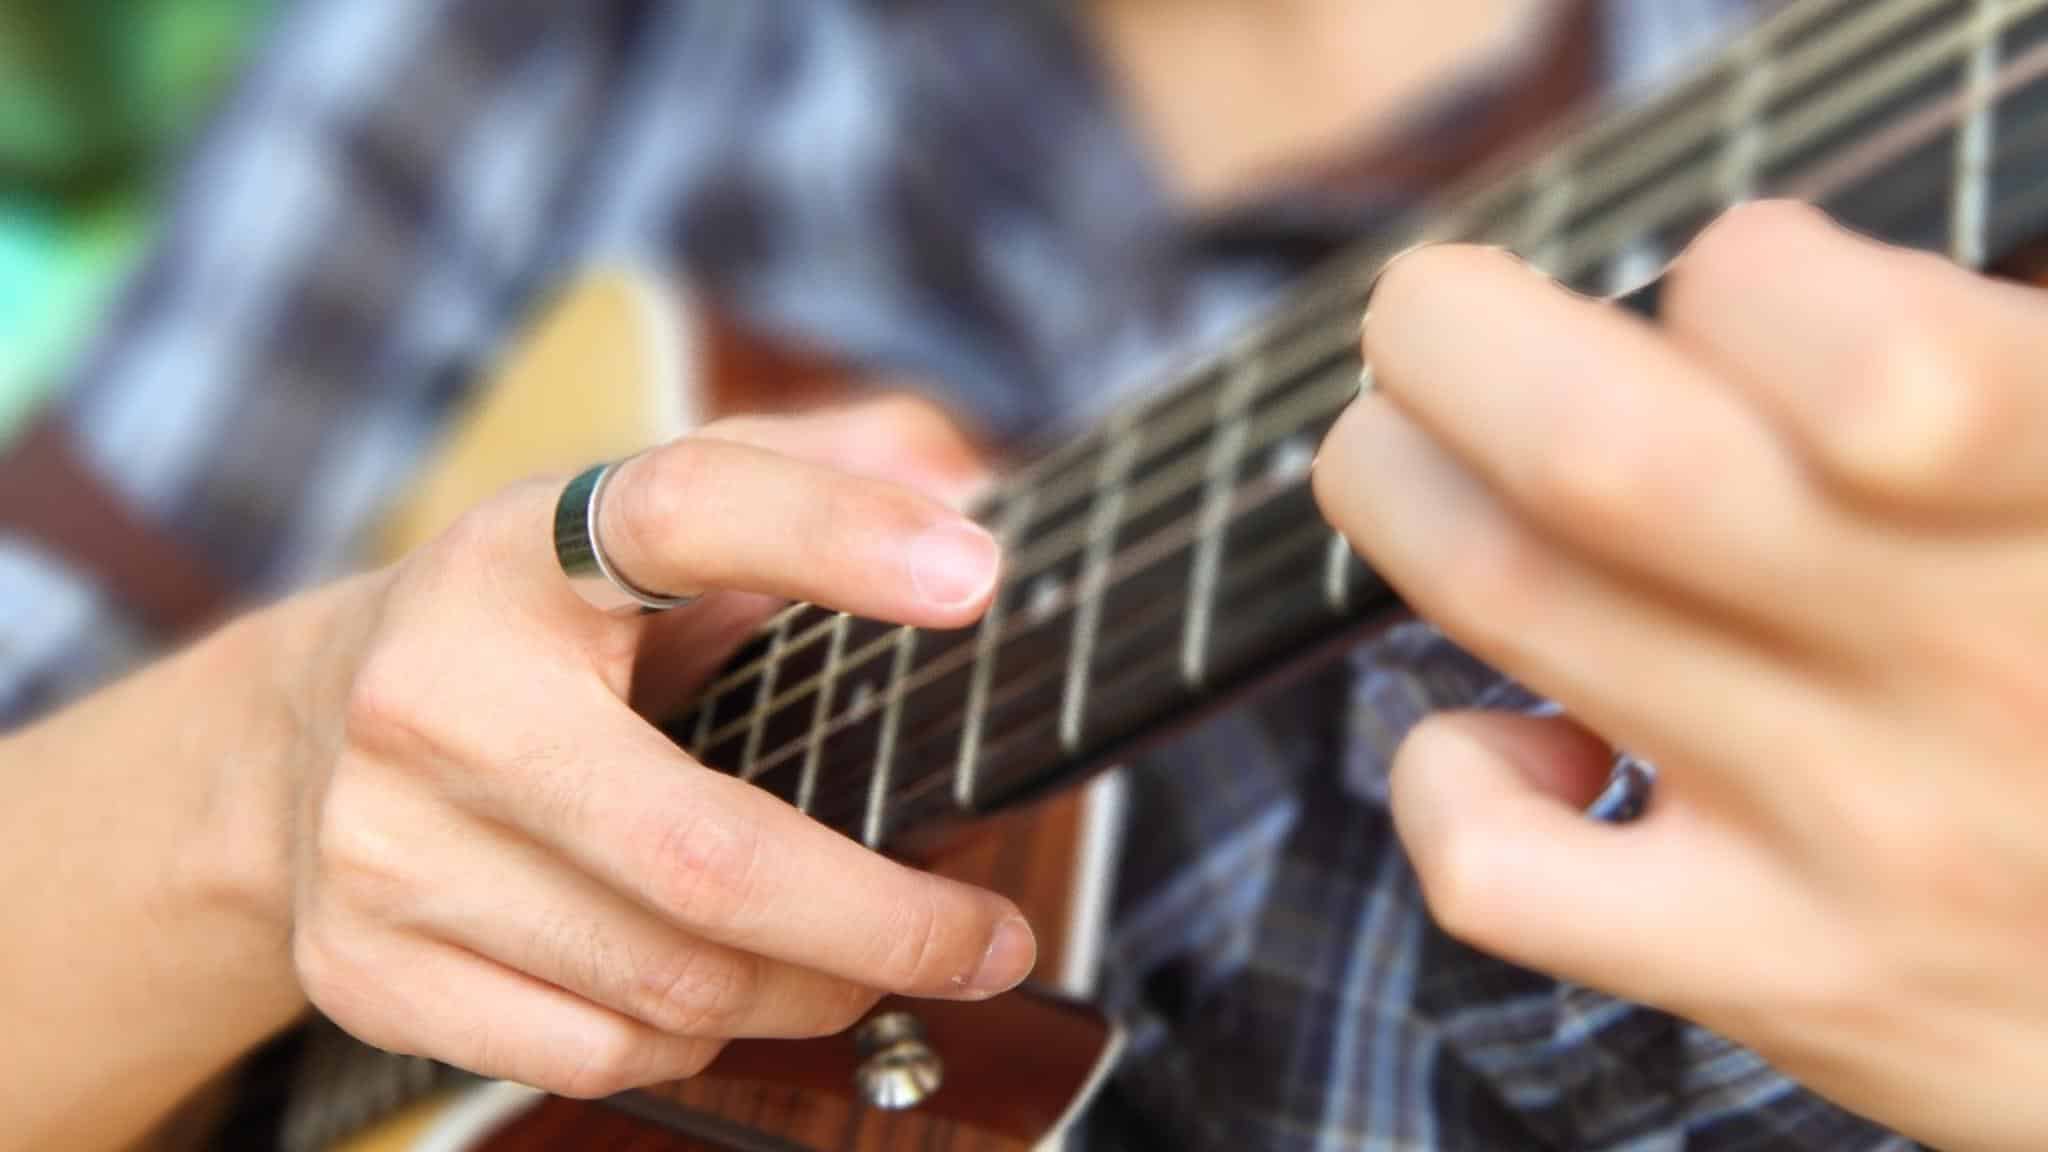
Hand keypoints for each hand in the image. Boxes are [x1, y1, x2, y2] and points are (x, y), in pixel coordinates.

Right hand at [287, 395, 1034, 1097]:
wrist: (294, 736)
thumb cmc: (535, 624)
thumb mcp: (648, 518)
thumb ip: (814, 472)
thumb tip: (966, 481)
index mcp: (525, 549)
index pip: (685, 511)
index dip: (834, 535)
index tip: (975, 574)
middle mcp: (434, 691)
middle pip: (707, 855)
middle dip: (887, 921)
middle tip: (992, 939)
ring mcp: (383, 844)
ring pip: (670, 981)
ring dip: (810, 988)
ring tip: (864, 956)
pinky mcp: (361, 967)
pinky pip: (596, 1053)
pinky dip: (697, 1037)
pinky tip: (721, 988)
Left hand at [1313, 202, 2047, 1149]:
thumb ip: (1985, 371)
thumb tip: (1750, 281)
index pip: (1866, 365)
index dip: (1746, 278)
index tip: (1733, 285)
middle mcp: (1971, 669)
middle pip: (1596, 456)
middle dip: (1453, 334)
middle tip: (1441, 312)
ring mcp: (1856, 837)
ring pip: (1503, 590)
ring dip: (1398, 482)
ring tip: (1417, 451)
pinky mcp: (1778, 972)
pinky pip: (1497, 872)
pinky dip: (1442, 777)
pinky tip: (1517, 740)